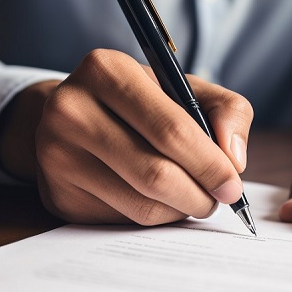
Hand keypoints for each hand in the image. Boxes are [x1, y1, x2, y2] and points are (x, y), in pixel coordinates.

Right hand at [0, 49, 252, 224]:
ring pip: (142, 205)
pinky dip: (154, 217)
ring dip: (180, 210)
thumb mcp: (184, 88)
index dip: (210, 164)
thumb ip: (226, 111)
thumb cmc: (141, 103)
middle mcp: (71, 110)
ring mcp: (57, 156)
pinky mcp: (58, 195)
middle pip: (155, 174)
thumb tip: (234, 160)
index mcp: (106, 71)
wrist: (73, 118)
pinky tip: (158, 200)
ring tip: (192, 197)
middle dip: (199, 194)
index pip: (170, 129)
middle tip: (218, 199)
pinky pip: (124, 221)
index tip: (233, 185)